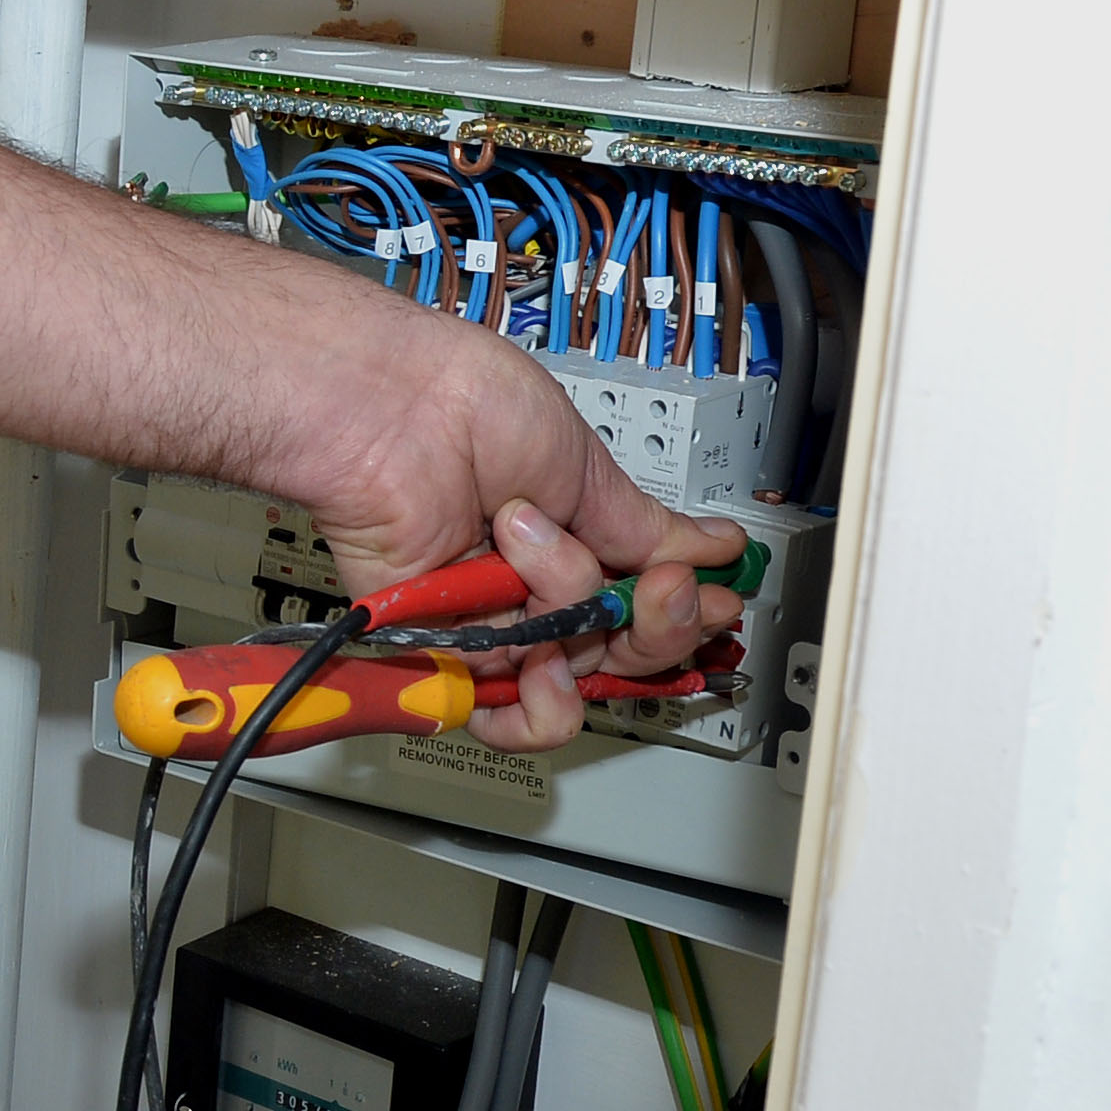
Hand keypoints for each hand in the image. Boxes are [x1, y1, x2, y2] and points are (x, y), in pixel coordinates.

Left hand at [277, 301, 752, 750]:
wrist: (390, 406)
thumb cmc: (465, 403)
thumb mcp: (584, 464)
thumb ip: (645, 528)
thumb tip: (715, 547)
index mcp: (570, 538)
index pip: (641, 604)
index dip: (684, 610)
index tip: (721, 595)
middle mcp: (531, 584)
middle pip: (620, 650)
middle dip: (655, 622)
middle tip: (661, 585)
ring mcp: (489, 616)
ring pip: (574, 669)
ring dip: (569, 605)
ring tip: (527, 535)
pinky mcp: (441, 645)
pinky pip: (505, 707)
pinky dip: (539, 693)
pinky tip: (538, 650)